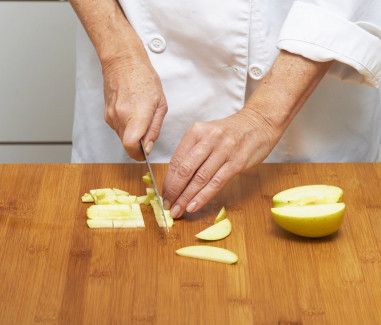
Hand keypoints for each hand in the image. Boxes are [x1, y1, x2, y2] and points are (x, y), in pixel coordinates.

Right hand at [102, 50, 167, 159]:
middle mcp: (120, 117)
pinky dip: (126, 126)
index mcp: (136, 114)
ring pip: (122, 137)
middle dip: (138, 143)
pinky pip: (118, 129)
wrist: (123, 62)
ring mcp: (111, 116)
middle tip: (147, 128)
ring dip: (132, 134)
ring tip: (140, 116)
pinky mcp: (106, 115)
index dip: (138, 155)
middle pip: (127, 145)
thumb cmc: (144, 78)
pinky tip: (132, 112)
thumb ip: (154, 129)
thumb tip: (148, 147)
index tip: (144, 153)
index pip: (131, 146)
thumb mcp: (160, 104)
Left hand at [162, 110, 279, 217]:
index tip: (164, 194)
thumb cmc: (231, 132)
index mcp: (196, 132)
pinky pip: (216, 183)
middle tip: (168, 206)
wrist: (259, 123)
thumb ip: (193, 153)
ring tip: (178, 211)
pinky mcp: (237, 162)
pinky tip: (194, 206)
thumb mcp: (207, 134)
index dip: (168, 181)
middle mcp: (208, 139)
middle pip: (185, 170)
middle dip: (174, 192)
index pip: (176, 161)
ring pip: (200, 178)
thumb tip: (176, 179)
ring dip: (186, 198)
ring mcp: (224, 150)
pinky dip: (203, 197)